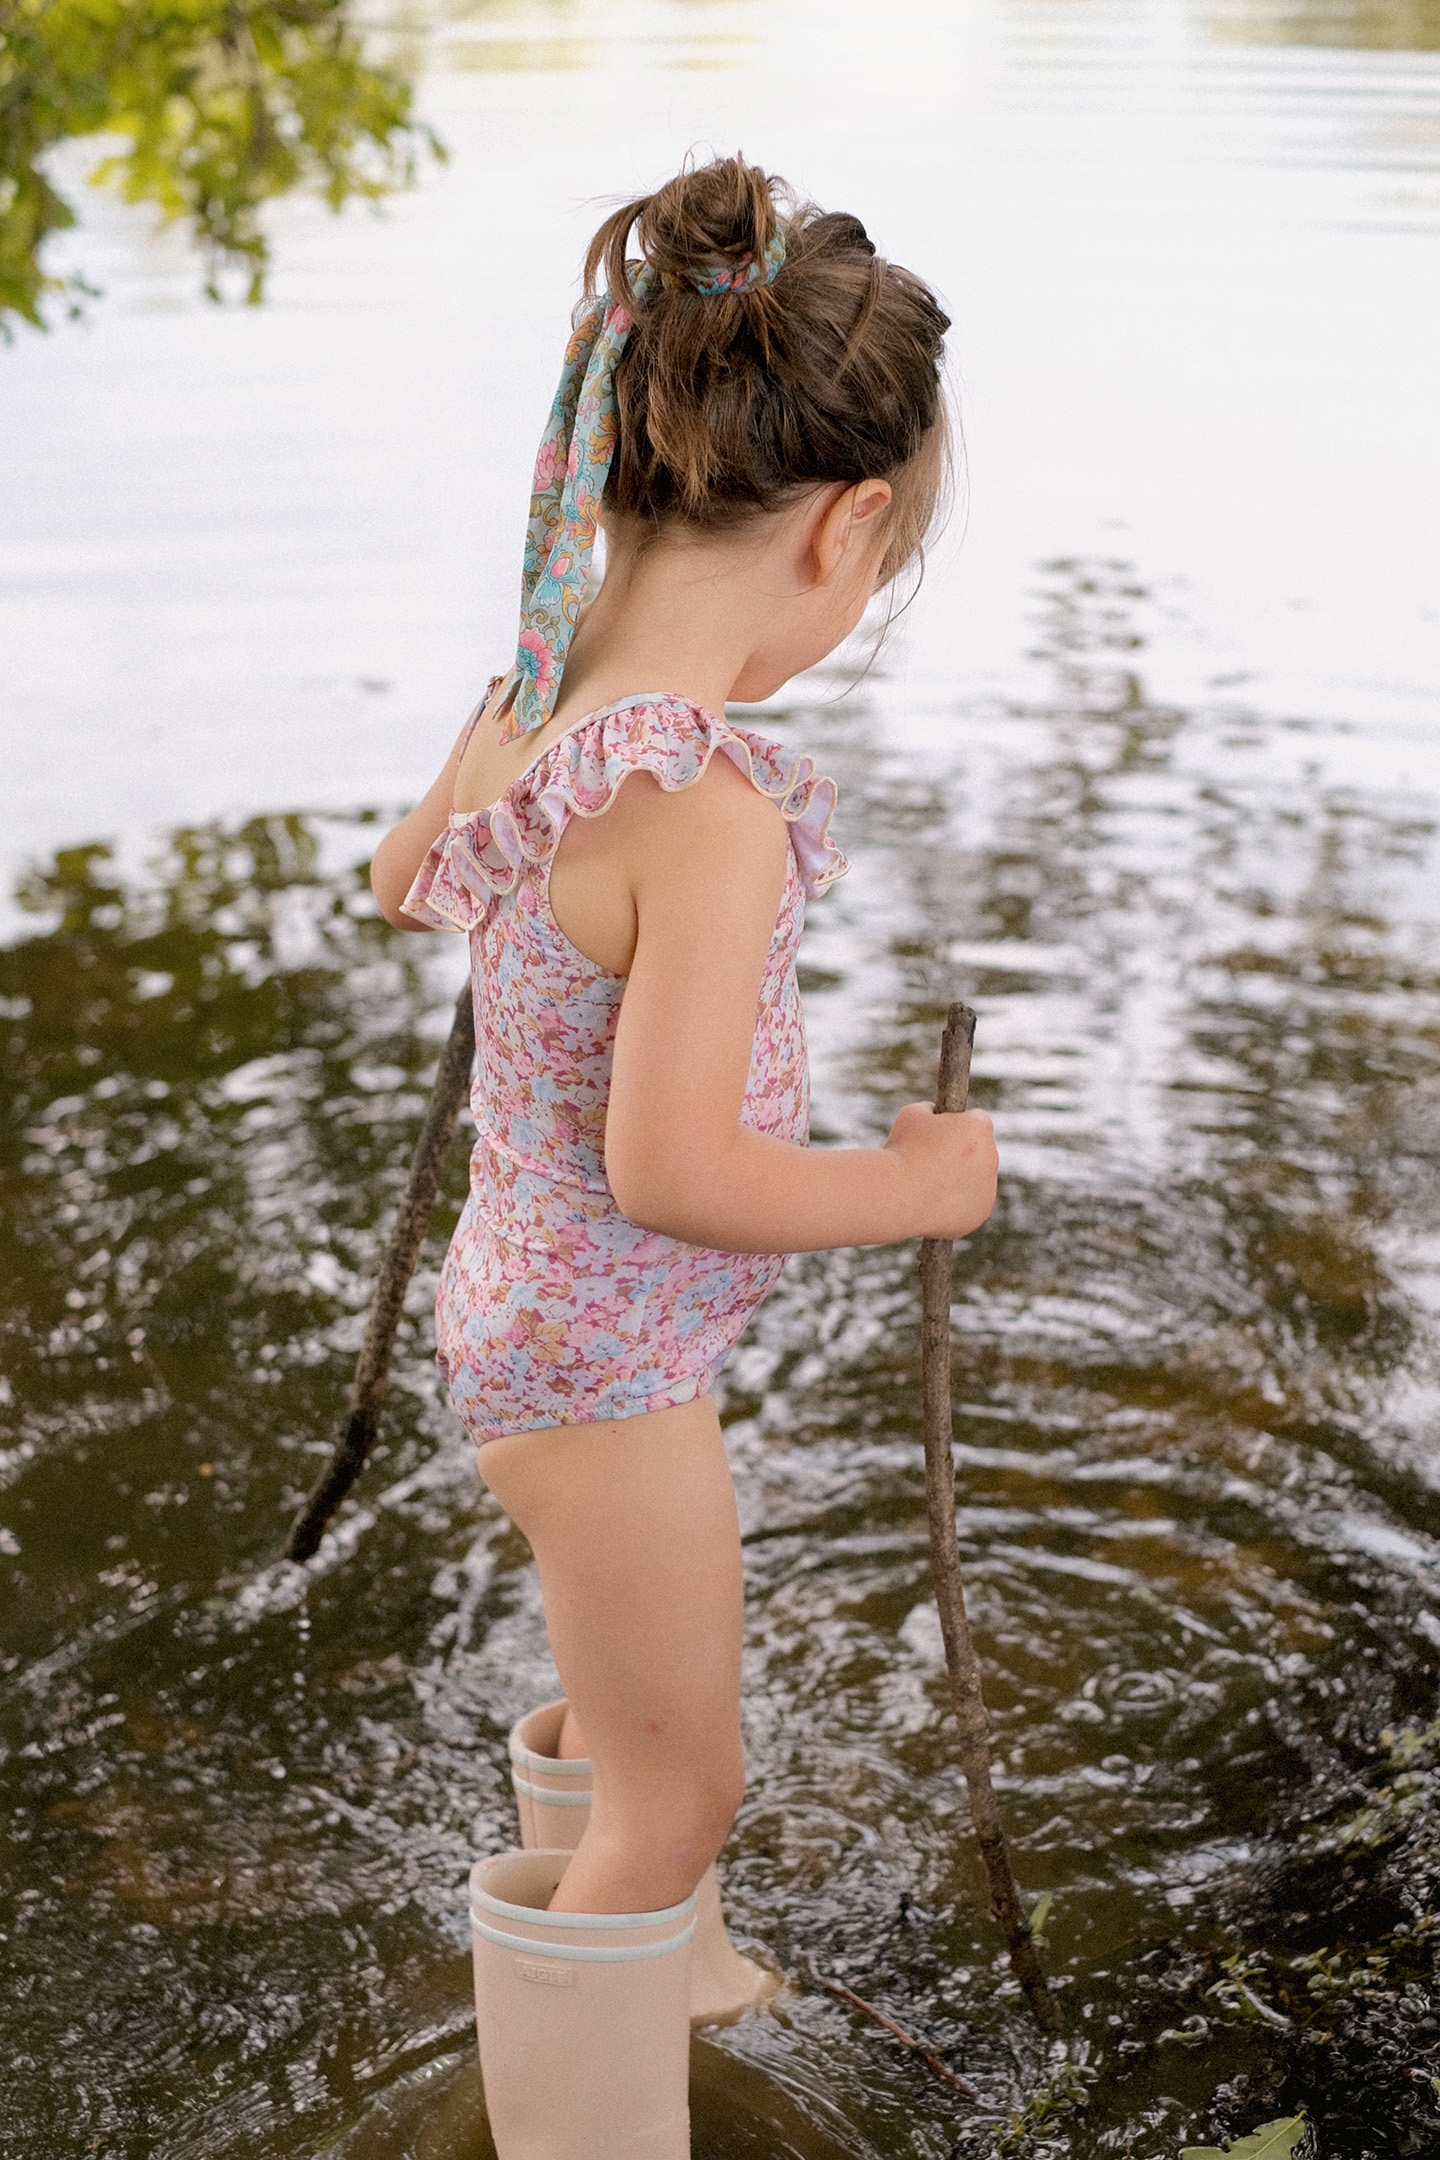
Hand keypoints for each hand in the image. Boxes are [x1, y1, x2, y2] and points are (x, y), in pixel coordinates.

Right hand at [882, 1103, 997, 1240]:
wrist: (896, 1194)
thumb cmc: (901, 1151)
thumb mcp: (912, 1115)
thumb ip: (931, 1110)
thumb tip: (936, 1113)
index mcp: (978, 1128)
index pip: (977, 1120)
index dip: (958, 1125)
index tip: (943, 1133)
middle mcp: (991, 1156)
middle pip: (981, 1151)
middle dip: (961, 1154)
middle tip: (933, 1160)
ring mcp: (988, 1188)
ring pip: (976, 1180)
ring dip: (960, 1179)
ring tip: (929, 1184)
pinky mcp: (979, 1214)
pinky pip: (970, 1205)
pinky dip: (956, 1204)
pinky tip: (934, 1202)